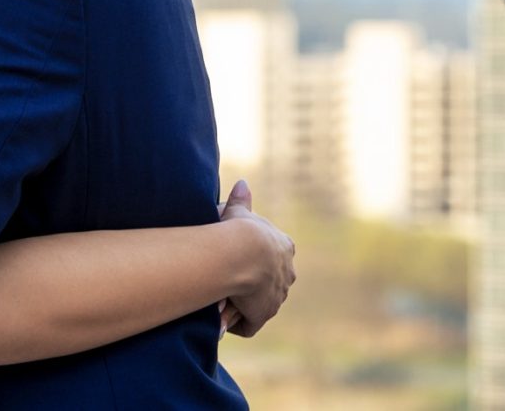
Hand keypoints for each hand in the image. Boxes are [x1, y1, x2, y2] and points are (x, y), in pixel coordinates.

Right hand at [216, 179, 294, 338]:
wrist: (245, 252)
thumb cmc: (240, 229)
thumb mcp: (239, 211)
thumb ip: (241, 201)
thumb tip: (242, 182)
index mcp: (284, 248)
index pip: (275, 257)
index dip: (258, 258)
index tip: (241, 257)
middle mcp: (286, 275)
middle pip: (269, 282)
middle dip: (253, 283)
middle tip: (229, 280)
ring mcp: (276, 297)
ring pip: (258, 302)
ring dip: (241, 302)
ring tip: (218, 299)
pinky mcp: (262, 315)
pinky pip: (248, 323)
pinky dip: (235, 320)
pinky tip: (219, 315)